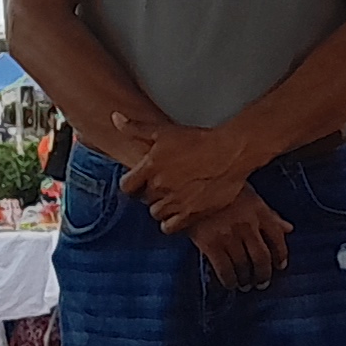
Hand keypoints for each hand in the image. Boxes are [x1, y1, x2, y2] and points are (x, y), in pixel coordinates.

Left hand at [112, 113, 254, 237]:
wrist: (230, 153)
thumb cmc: (199, 140)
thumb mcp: (164, 131)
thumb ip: (136, 128)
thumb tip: (115, 117)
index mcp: (149, 166)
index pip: (126, 186)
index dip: (133, 185)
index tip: (140, 183)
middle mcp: (159, 186)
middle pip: (144, 199)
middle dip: (152, 194)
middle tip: (166, 186)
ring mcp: (174, 202)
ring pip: (156, 213)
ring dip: (163, 207)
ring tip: (175, 197)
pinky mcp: (190, 214)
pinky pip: (169, 227)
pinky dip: (172, 222)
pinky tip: (180, 212)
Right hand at [183, 188, 291, 294]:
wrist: (189, 182)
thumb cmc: (219, 186)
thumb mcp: (248, 194)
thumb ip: (269, 214)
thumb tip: (289, 228)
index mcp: (258, 209)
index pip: (277, 237)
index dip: (281, 254)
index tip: (280, 265)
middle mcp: (247, 224)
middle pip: (262, 257)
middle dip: (263, 273)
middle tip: (261, 282)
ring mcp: (229, 235)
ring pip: (244, 266)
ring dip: (246, 279)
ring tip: (245, 285)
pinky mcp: (210, 243)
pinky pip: (225, 269)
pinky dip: (229, 280)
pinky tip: (230, 284)